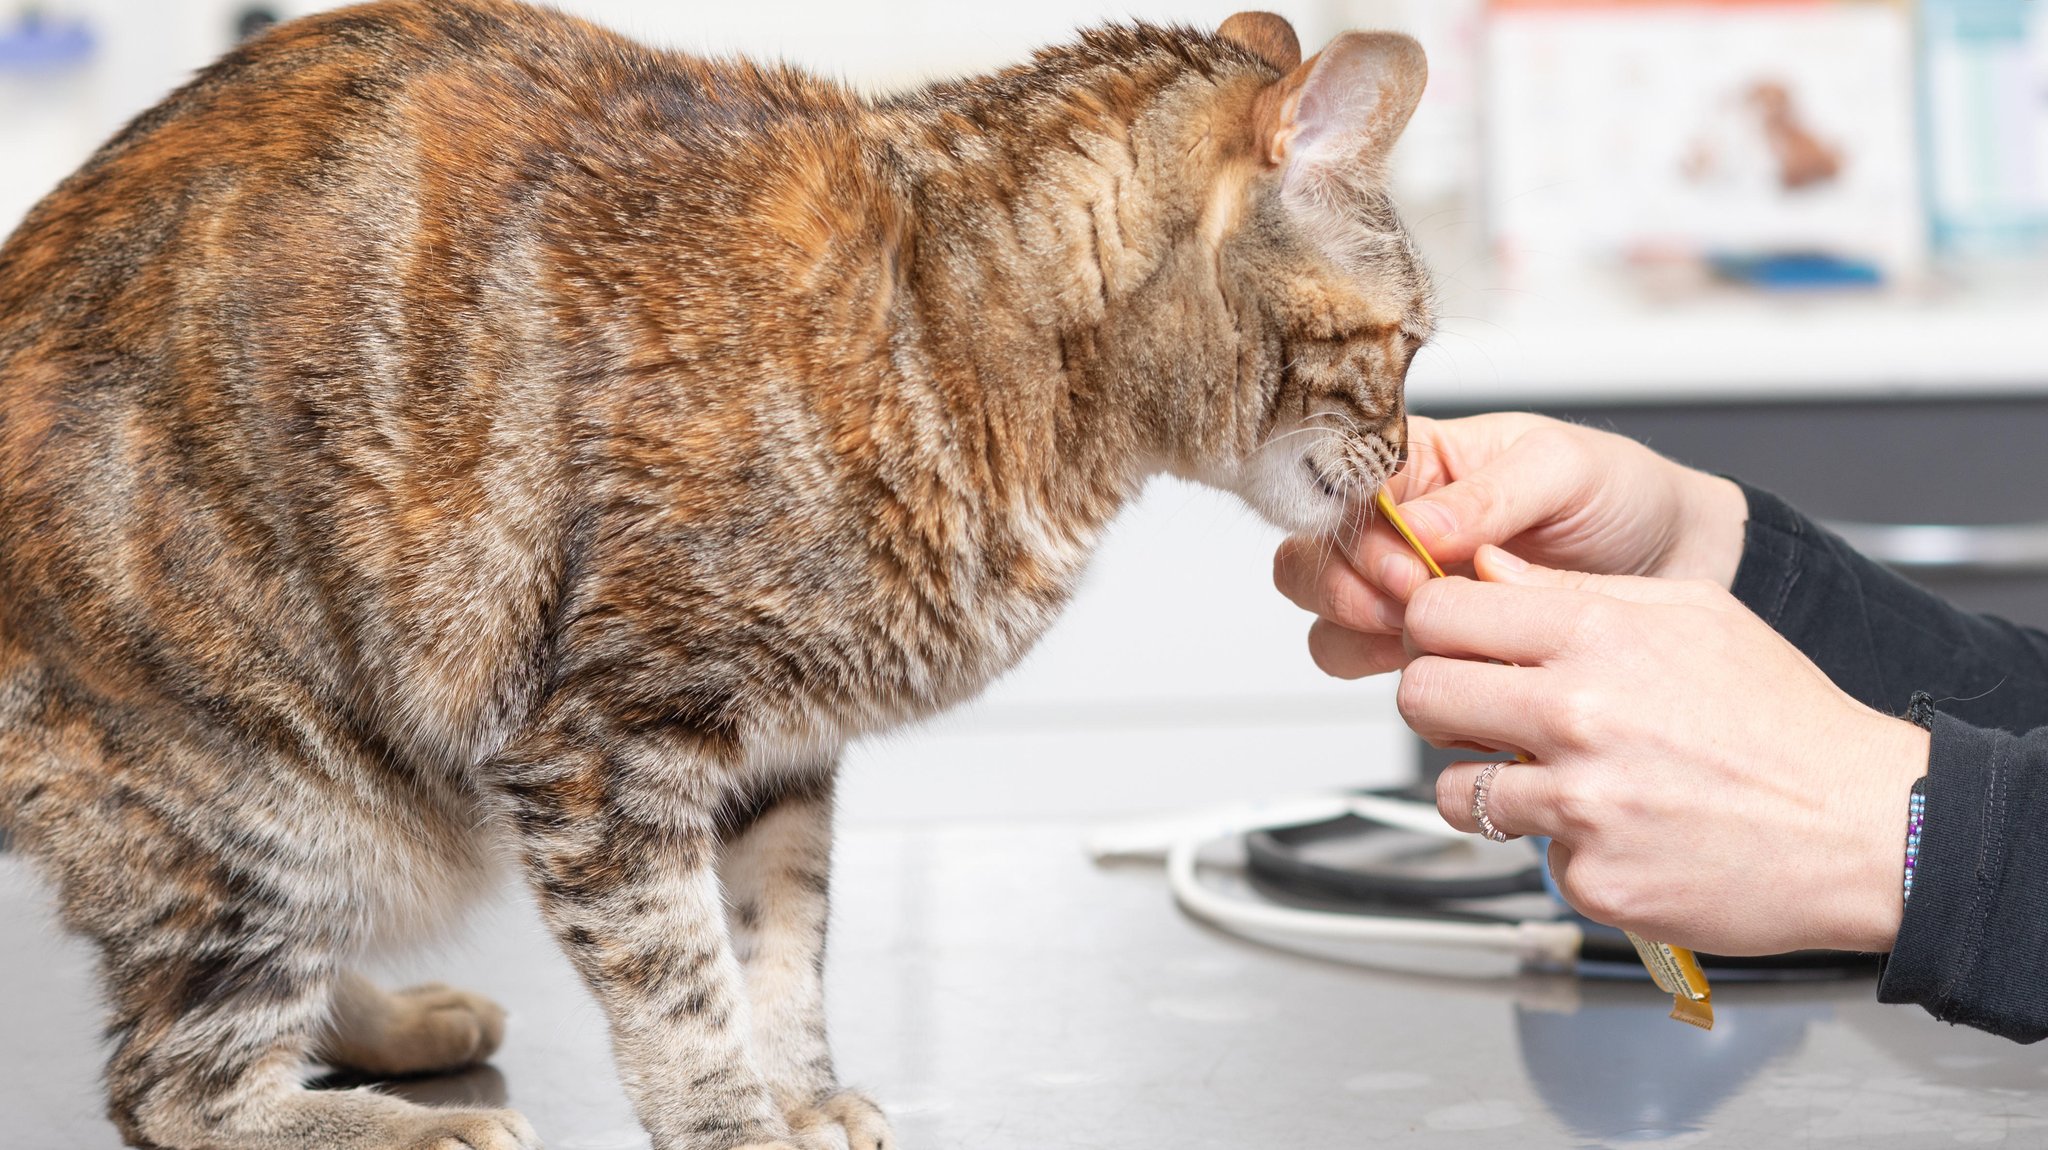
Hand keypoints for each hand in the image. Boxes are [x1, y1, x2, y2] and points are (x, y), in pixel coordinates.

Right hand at [1273, 413, 1748, 678]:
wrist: (1676, 562)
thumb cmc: (1622, 497)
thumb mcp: (1567, 471)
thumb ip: (1490, 495)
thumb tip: (1417, 524)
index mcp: (1420, 458)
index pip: (1340, 487)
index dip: (1359, 531)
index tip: (1414, 561)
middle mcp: (1396, 521)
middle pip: (1309, 553)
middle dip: (1349, 586)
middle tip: (1418, 603)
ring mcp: (1401, 583)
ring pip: (1322, 612)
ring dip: (1359, 630)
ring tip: (1428, 637)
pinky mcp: (1422, 639)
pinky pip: (1357, 656)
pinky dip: (1380, 666)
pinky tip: (1439, 660)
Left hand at [1403, 547, 1927, 955]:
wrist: (1866, 827)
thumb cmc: (1786, 720)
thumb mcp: (1693, 613)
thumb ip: (1575, 587)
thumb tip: (1486, 565)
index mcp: (1597, 634)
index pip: (1438, 613)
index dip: (1433, 627)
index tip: (1450, 643)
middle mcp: (1578, 714)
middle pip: (1421, 696)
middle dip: (1439, 703)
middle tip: (1478, 713)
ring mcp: (1581, 803)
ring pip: (1453, 788)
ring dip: (1486, 784)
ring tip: (1549, 778)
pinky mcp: (1593, 877)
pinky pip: (1531, 854)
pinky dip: (1564, 846)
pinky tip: (1619, 829)